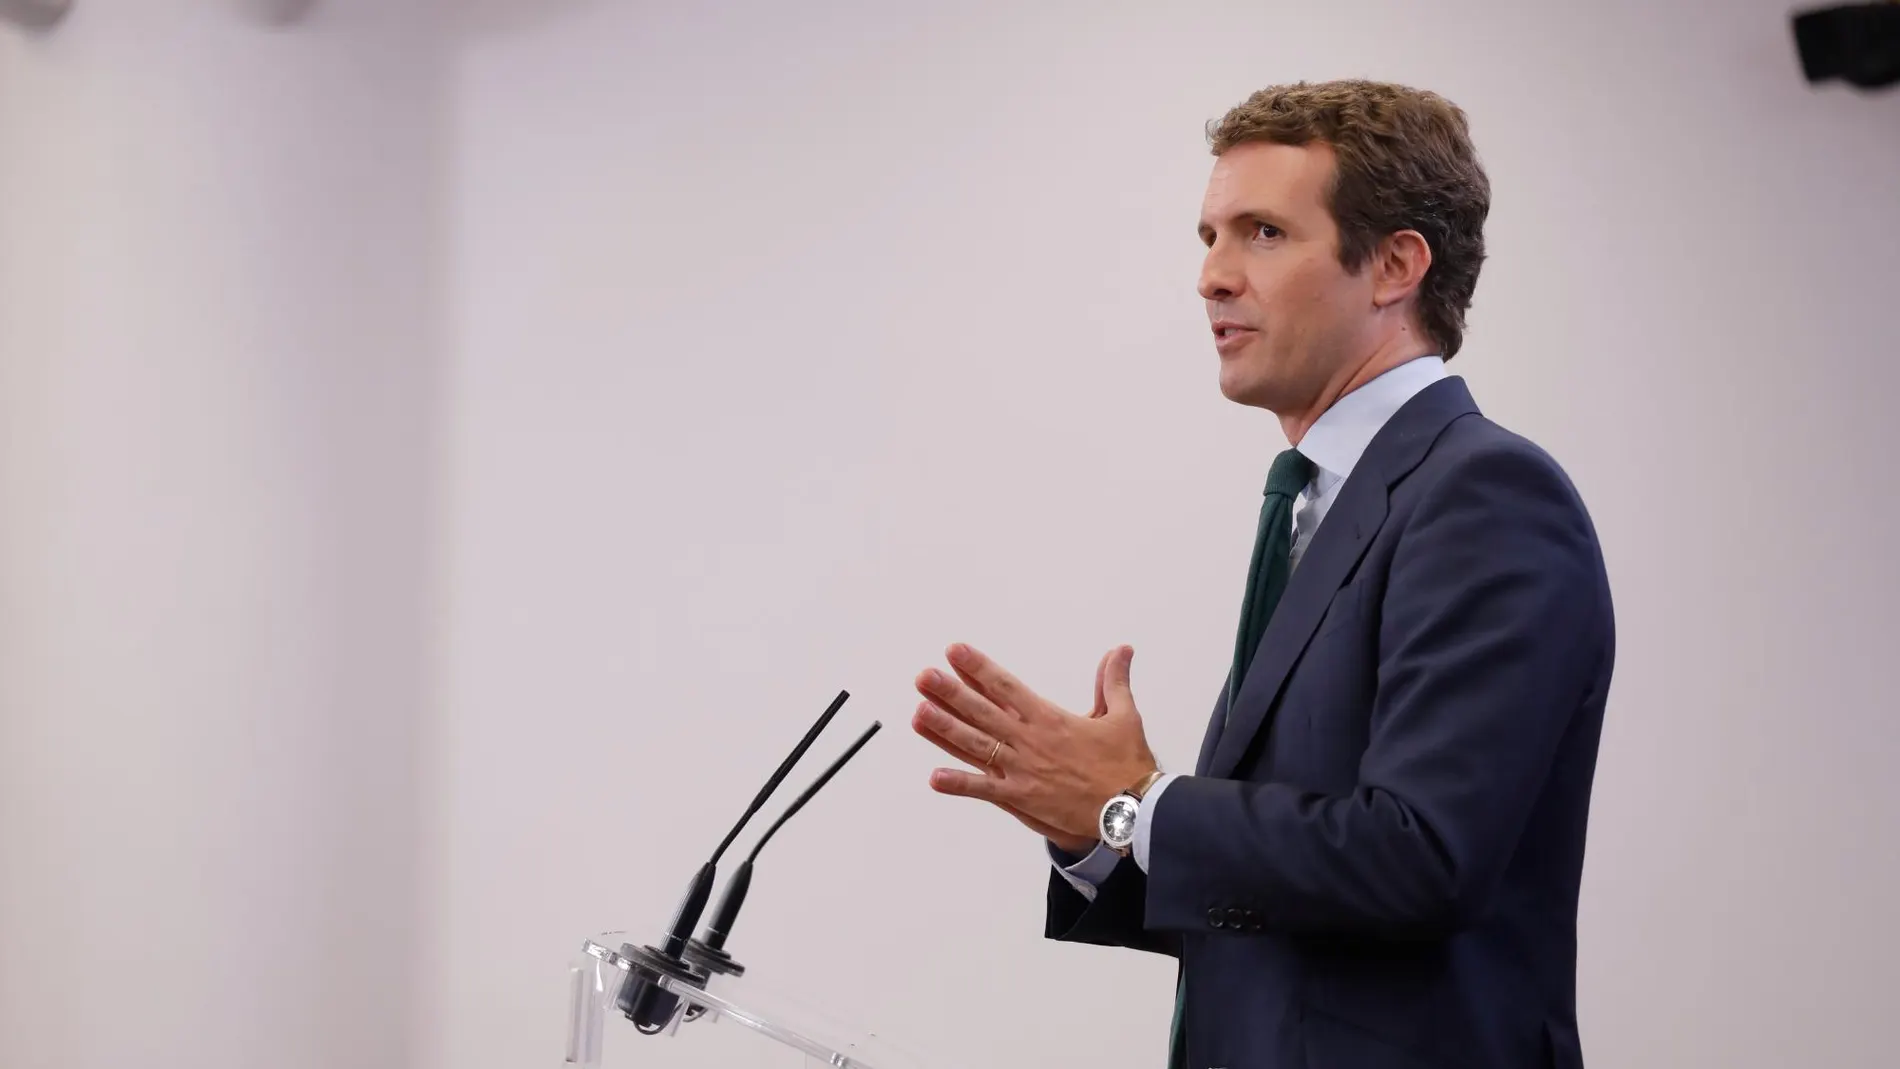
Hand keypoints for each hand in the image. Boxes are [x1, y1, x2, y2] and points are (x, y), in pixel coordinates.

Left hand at [910, 642, 1157, 850]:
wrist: (1134, 810)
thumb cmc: (1128, 764)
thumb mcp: (1123, 716)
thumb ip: (1113, 681)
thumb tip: (1122, 650)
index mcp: (1050, 718)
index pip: (1007, 686)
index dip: (979, 668)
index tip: (955, 652)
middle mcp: (1031, 740)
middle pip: (983, 711)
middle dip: (951, 692)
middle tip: (924, 676)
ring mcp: (1023, 770)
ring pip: (977, 746)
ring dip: (946, 729)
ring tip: (918, 712)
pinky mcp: (1023, 798)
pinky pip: (985, 790)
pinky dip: (960, 784)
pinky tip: (935, 778)